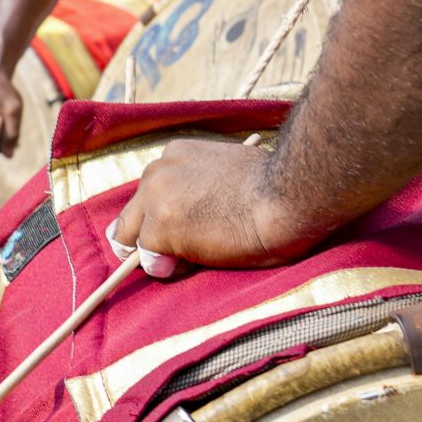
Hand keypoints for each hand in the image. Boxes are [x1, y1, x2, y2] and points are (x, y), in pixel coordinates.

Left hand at [111, 138, 324, 272]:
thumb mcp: (227, 174)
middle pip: (132, 216)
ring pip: (136, 238)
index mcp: (176, 154)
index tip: (177, 232)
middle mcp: (157, 172)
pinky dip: (167, 268)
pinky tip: (199, 259)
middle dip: (149, 238)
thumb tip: (180, 223)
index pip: (148, 193)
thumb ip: (197, 190)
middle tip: (179, 253)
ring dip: (161, 252)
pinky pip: (149, 260)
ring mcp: (155, 200)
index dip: (159, 219)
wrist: (290, 196)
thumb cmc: (274, 189)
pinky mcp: (159, 229)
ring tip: (200, 251)